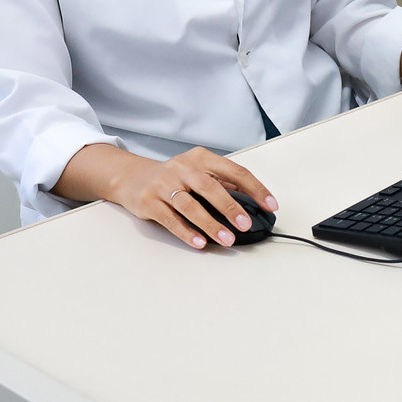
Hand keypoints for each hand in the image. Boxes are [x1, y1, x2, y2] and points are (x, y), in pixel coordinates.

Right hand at [64, 144, 278, 248]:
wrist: (131, 176)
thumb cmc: (173, 177)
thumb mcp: (197, 171)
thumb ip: (222, 182)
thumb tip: (251, 200)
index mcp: (201, 158)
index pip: (235, 171)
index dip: (255, 188)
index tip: (270, 205)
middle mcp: (183, 168)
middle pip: (211, 188)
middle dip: (231, 208)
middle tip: (245, 225)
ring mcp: (164, 184)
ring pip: (191, 206)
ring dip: (210, 224)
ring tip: (226, 239)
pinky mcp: (149, 201)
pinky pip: (170, 219)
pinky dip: (186, 232)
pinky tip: (199, 242)